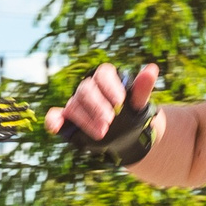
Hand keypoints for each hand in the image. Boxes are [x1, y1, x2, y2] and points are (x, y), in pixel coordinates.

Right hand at [0, 97, 35, 145]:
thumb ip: (1, 136)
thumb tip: (14, 135)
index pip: (12, 126)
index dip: (21, 124)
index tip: (30, 123)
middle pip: (12, 116)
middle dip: (21, 115)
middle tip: (31, 113)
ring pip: (8, 108)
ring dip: (17, 107)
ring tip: (26, 106)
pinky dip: (6, 101)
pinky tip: (14, 100)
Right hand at [45, 62, 160, 163]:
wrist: (128, 137)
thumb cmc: (133, 115)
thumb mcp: (140, 103)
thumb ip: (143, 88)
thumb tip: (152, 69)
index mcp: (106, 80)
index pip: (103, 75)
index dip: (109, 87)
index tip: (120, 102)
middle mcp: (89, 89)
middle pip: (86, 90)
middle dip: (97, 106)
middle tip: (110, 121)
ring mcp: (77, 104)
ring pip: (74, 105)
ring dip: (85, 119)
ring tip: (102, 133)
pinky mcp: (69, 119)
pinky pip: (56, 116)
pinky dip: (53, 120)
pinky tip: (55, 127)